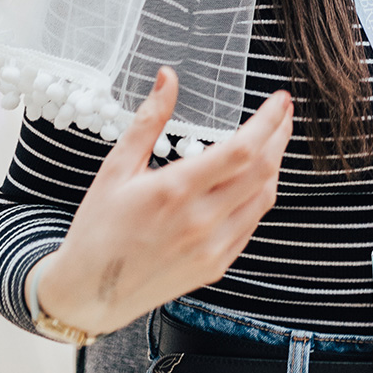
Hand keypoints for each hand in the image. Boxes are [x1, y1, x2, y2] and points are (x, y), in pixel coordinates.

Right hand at [32, 68, 293, 335]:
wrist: (89, 295)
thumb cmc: (97, 229)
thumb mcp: (115, 169)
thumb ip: (148, 120)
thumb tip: (168, 77)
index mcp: (175, 191)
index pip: (242, 148)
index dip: (269, 120)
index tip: (279, 100)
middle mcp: (201, 221)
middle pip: (263, 170)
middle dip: (280, 135)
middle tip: (283, 113)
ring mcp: (212, 248)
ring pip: (264, 198)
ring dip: (275, 165)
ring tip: (274, 141)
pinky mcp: (216, 266)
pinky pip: (252, 224)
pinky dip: (261, 196)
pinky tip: (255, 180)